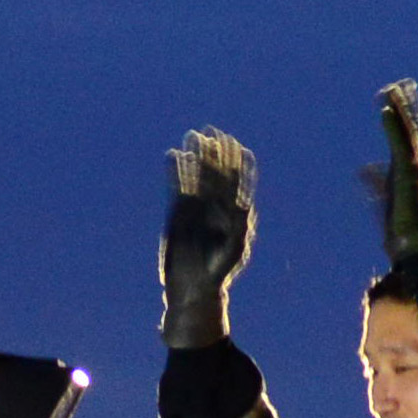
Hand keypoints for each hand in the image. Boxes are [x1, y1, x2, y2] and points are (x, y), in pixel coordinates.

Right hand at [159, 127, 255, 351]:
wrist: (193, 285)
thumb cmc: (218, 270)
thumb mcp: (233, 248)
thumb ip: (239, 225)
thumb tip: (244, 203)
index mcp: (232, 210)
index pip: (235, 179)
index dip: (235, 161)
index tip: (235, 144)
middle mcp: (215, 205)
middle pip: (216, 172)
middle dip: (215, 153)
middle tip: (213, 132)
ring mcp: (196, 206)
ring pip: (196, 175)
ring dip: (196, 156)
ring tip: (193, 136)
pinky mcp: (178, 211)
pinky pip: (177, 186)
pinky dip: (176, 171)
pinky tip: (174, 156)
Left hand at [361, 77, 417, 262]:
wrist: (410, 240)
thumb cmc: (398, 222)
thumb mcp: (382, 194)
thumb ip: (373, 179)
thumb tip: (362, 168)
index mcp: (410, 167)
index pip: (409, 134)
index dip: (405, 115)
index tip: (397, 98)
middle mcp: (416, 163)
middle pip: (412, 126)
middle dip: (406, 105)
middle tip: (399, 84)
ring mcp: (415, 166)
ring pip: (408, 130)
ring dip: (400, 108)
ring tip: (391, 89)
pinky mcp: (409, 171)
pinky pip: (399, 142)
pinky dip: (392, 125)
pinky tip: (384, 110)